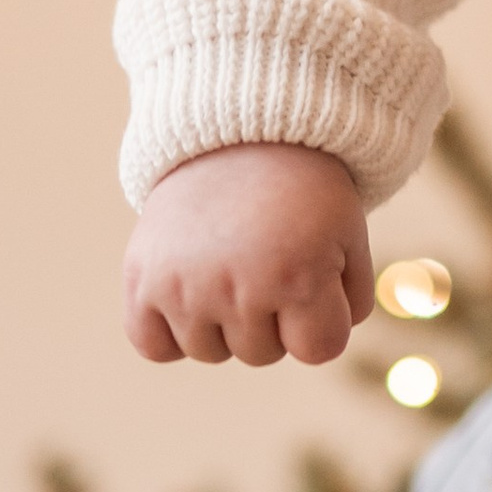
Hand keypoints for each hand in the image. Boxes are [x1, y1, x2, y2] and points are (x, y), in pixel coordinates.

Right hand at [123, 143, 372, 366]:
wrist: (237, 136)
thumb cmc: (302, 194)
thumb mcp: (350, 238)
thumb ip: (349, 303)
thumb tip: (313, 348)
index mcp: (299, 276)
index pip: (318, 350)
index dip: (321, 319)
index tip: (314, 280)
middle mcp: (238, 288)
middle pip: (262, 354)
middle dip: (272, 318)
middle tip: (267, 260)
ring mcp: (184, 288)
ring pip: (210, 352)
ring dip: (224, 323)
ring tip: (230, 266)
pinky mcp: (142, 281)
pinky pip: (154, 348)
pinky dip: (170, 332)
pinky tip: (189, 293)